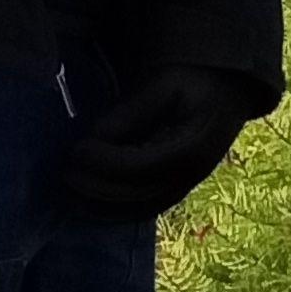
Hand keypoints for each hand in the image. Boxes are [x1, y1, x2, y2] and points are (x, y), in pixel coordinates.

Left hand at [54, 61, 266, 221]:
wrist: (228, 92)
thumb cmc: (195, 81)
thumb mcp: (165, 84)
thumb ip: (131, 112)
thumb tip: (96, 137)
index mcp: (190, 146)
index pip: (139, 165)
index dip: (104, 162)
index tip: (75, 151)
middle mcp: (190, 175)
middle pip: (136, 193)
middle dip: (96, 187)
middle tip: (62, 174)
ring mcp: (186, 187)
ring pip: (138, 208)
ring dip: (101, 206)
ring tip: (68, 194)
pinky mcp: (178, 190)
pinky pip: (144, 208)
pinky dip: (116, 211)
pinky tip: (91, 204)